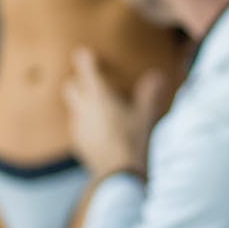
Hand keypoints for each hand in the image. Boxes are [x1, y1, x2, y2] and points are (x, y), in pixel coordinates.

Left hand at [63, 48, 167, 178]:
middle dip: (78, 82)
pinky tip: (98, 129)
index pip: (88, 73)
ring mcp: (79, 127)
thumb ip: (149, 94)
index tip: (82, 53)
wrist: (119, 174)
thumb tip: (156, 75)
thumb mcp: (146, 116)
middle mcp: (85, 110)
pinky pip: (78, 125)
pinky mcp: (79, 143)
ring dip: (81, 103)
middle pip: (72, 88)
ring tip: (95, 105)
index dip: (85, 61)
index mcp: (100, 98)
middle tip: (87, 80)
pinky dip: (85, 121)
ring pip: (74, 107)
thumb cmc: (134, 141)